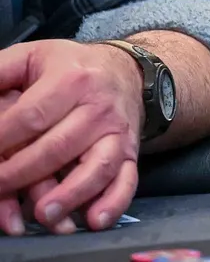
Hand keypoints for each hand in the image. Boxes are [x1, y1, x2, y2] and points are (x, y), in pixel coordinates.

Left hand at [0, 41, 142, 234]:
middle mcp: (98, 106)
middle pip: (58, 147)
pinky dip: (113, 202)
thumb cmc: (71, 68)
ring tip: (43, 214)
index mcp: (71, 79)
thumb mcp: (34, 57)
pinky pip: (126, 179)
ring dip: (70, 194)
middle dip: (21, 174)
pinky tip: (94, 219)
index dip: (1, 140)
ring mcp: (116, 132)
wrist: (127, 72)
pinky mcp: (129, 152)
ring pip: (96, 167)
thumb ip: (1, 71)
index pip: (31, 117)